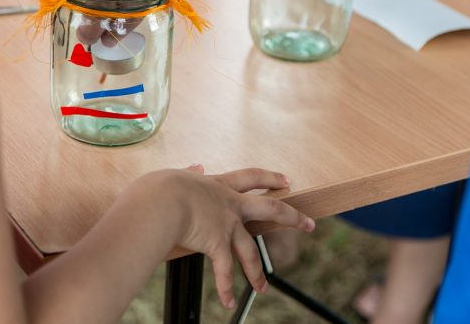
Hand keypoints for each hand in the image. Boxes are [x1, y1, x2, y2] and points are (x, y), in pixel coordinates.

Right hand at [135, 165, 314, 308]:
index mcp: (218, 185)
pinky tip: (227, 302)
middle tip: (308, 223)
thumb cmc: (161, 188)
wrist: (160, 202)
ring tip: (263, 287)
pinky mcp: (218, 244)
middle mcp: (229, 205)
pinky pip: (224, 271)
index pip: (250, 177)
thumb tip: (195, 167)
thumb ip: (188, 173)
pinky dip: (225, 288)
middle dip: (292, 217)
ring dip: (257, 271)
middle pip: (270, 208)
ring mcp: (227, 226)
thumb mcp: (177, 175)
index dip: (270, 177)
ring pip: (250, 250)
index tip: (286, 180)